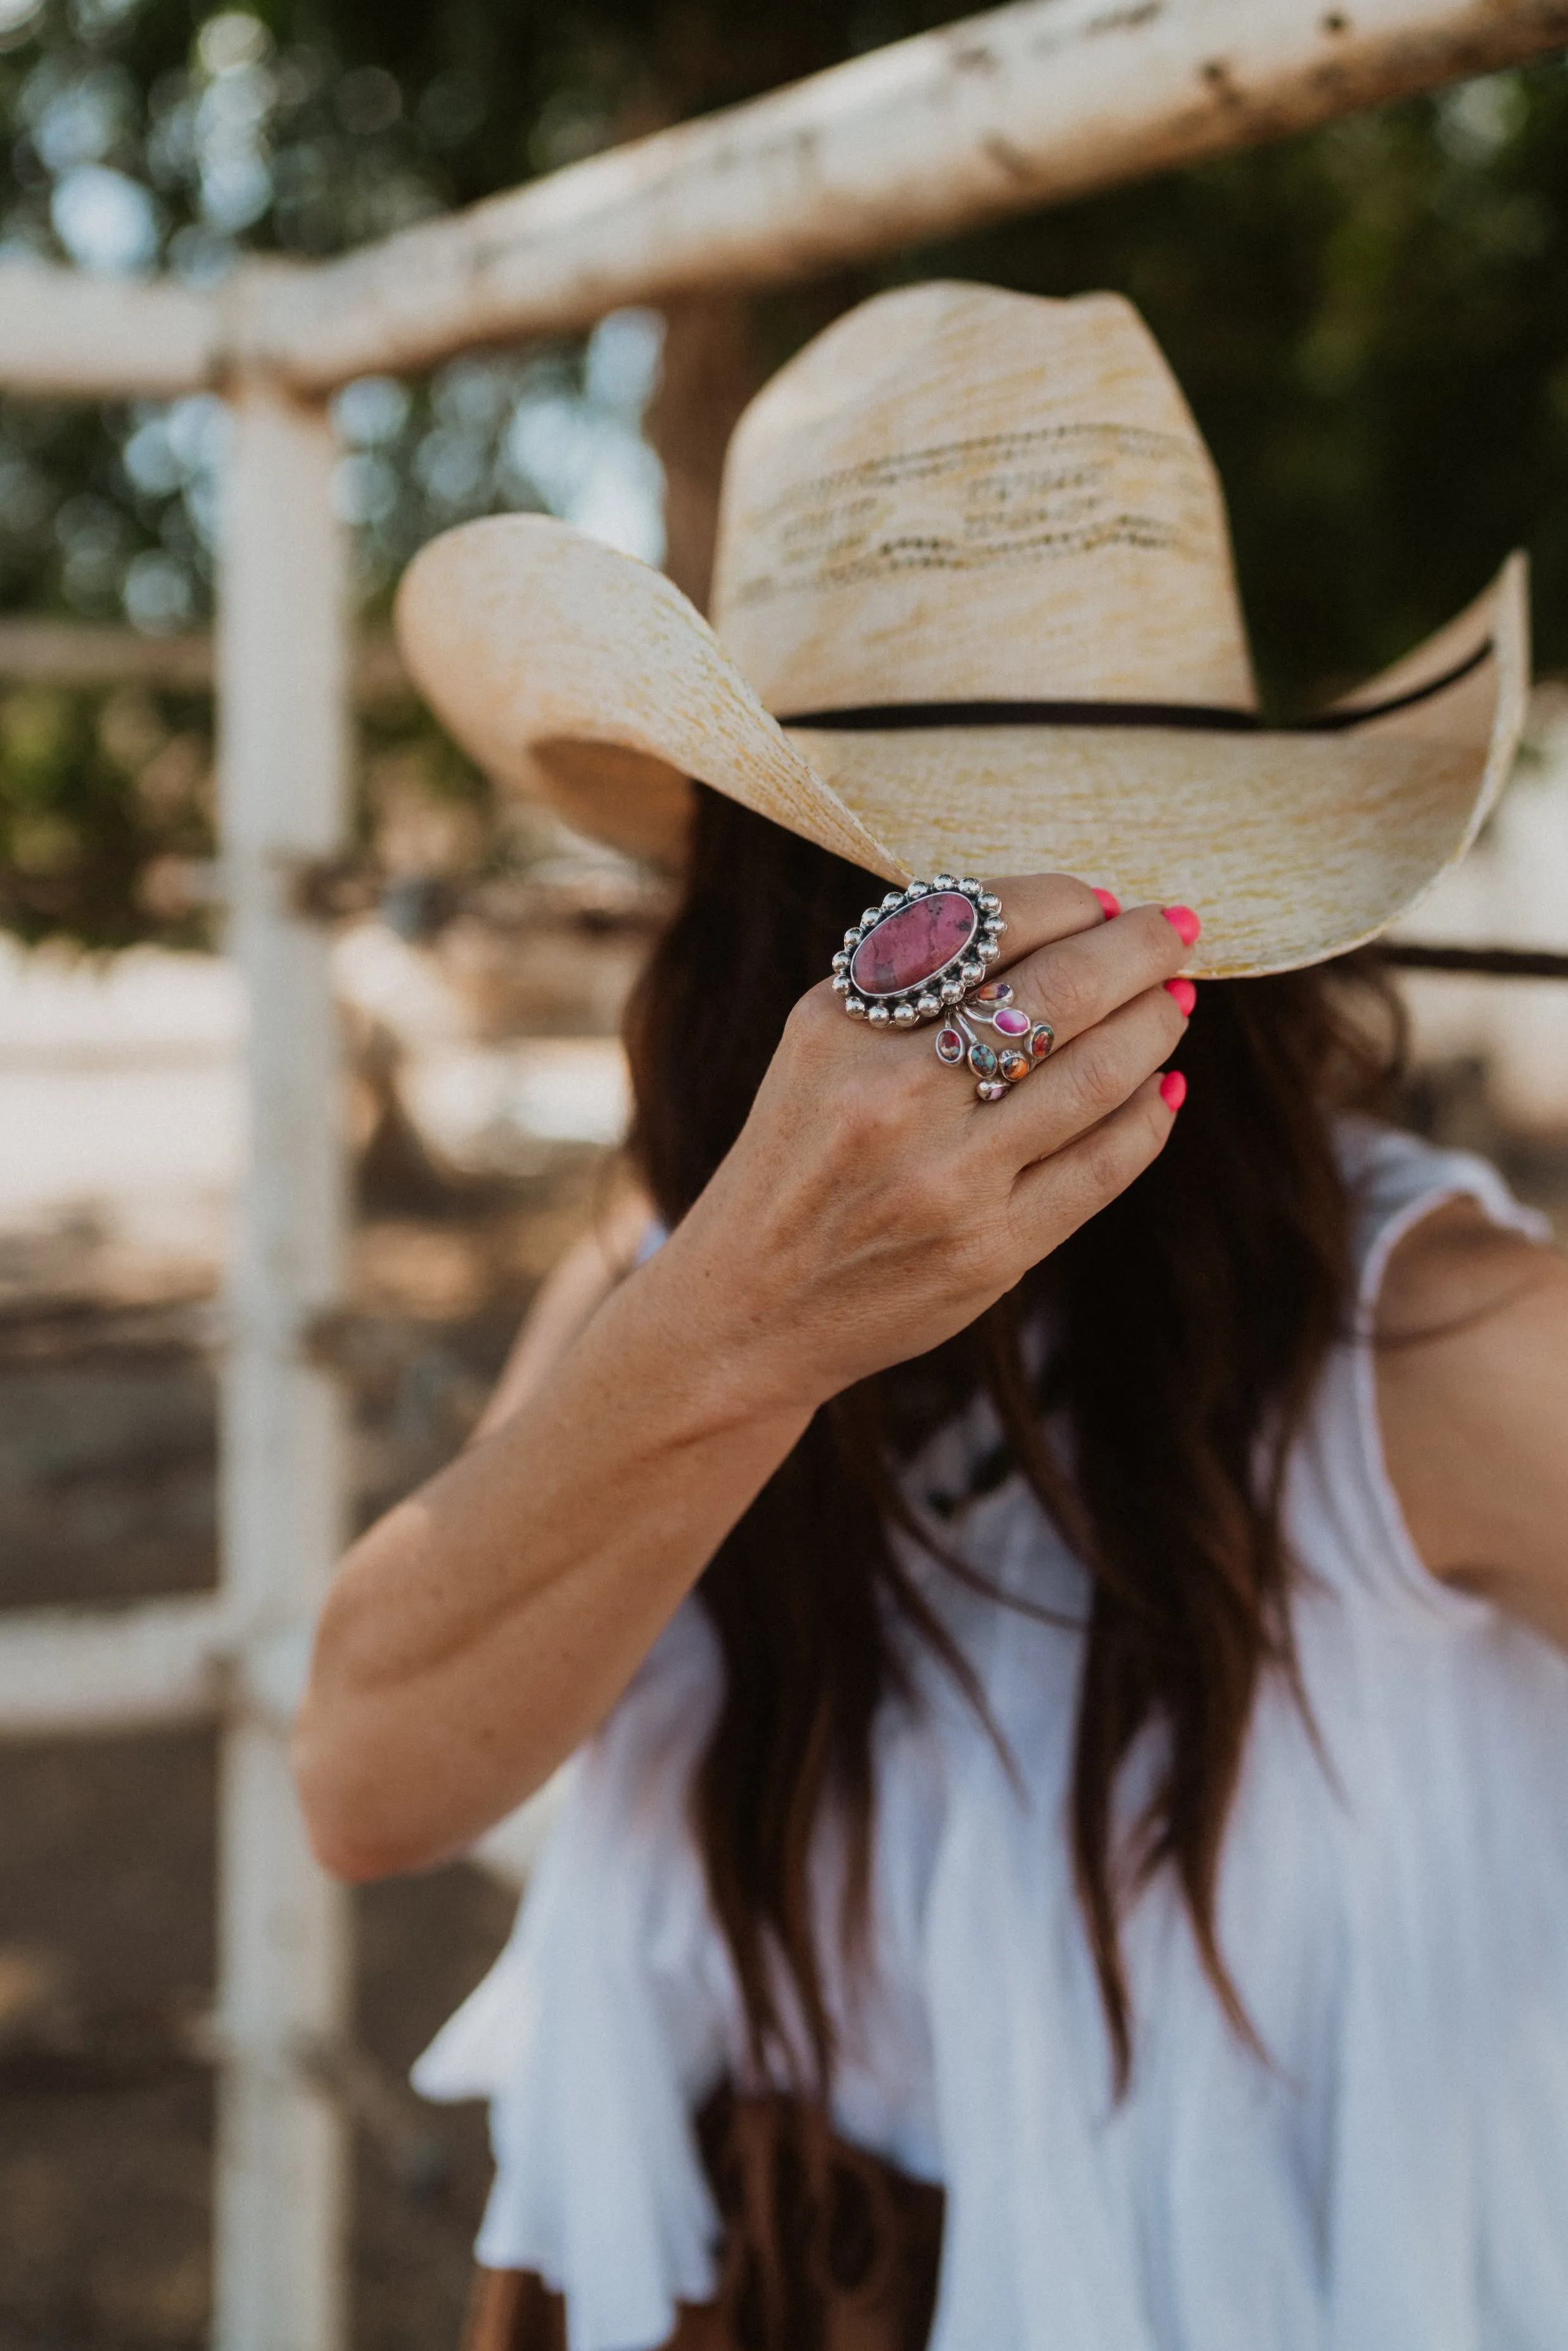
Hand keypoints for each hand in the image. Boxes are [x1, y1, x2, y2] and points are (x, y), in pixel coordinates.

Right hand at [656, 874, 1197, 1413]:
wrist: (749, 1309)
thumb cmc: (798, 1161)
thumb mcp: (819, 1049)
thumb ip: (913, 983)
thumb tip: (1064, 924)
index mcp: (839, 1026)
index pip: (988, 926)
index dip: (1069, 901)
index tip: (1102, 900)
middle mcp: (890, 1097)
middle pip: (1059, 991)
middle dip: (1139, 948)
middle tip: (1176, 930)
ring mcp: (945, 1180)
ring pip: (1098, 1075)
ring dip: (1156, 1024)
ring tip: (1172, 1003)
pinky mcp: (990, 1251)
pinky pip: (1104, 1166)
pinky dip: (1149, 1117)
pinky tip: (1162, 1089)